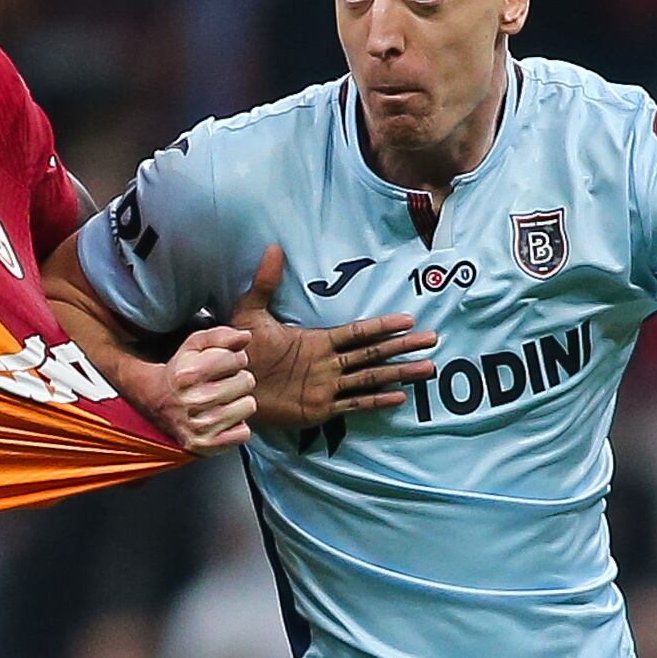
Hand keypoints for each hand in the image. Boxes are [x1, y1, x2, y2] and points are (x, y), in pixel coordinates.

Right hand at [158, 325, 256, 450]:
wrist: (156, 402)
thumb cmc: (181, 372)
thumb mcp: (194, 345)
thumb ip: (221, 336)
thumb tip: (246, 336)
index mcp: (189, 374)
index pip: (238, 360)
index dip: (235, 359)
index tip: (224, 365)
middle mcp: (193, 401)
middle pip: (247, 381)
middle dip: (239, 379)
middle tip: (223, 383)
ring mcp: (199, 426)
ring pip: (249, 406)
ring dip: (240, 402)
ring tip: (223, 400)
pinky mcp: (206, 445)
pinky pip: (244, 433)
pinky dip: (237, 426)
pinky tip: (223, 419)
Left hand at [226, 245, 439, 426]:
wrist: (226, 383)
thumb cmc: (237, 350)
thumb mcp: (250, 313)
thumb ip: (265, 283)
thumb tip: (273, 247)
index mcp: (316, 342)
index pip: (358, 332)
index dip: (382, 326)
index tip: (408, 319)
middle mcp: (328, 364)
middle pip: (374, 353)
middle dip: (402, 347)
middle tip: (431, 340)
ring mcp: (326, 387)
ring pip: (371, 378)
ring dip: (398, 373)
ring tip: (426, 369)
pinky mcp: (318, 409)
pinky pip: (353, 404)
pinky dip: (376, 402)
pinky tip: (398, 398)